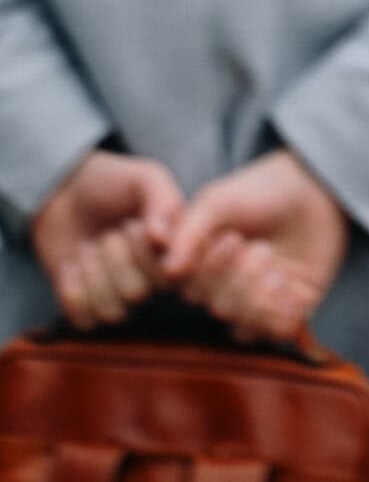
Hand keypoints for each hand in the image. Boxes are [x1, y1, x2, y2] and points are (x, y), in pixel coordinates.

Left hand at [30, 147, 184, 331]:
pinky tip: (72, 266)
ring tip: (89, 246)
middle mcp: (150, 278)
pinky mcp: (87, 308)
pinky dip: (72, 291)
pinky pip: (84, 320)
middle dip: (115, 256)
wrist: (66, 190)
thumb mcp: (143, 177)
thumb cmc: (111, 182)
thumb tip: (163, 237)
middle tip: (110, 231)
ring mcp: (118, 295)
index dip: (146, 252)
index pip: (171, 276)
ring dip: (92, 273)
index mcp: (172, 250)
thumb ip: (162, 199)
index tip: (133, 223)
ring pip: (112, 311)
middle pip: (138, 294)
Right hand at [160, 147, 349, 346]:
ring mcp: (255, 299)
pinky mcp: (287, 308)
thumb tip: (170, 271)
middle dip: (234, 275)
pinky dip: (279, 311)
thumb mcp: (219, 201)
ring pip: (239, 321)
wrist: (315, 186)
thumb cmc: (263, 189)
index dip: (205, 271)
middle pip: (213, 306)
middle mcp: (223, 286)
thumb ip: (191, 232)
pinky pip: (272, 331)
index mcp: (200, 262)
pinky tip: (288, 283)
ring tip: (270, 257)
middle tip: (249, 243)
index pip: (185, 287)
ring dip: (256, 291)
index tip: (228, 239)